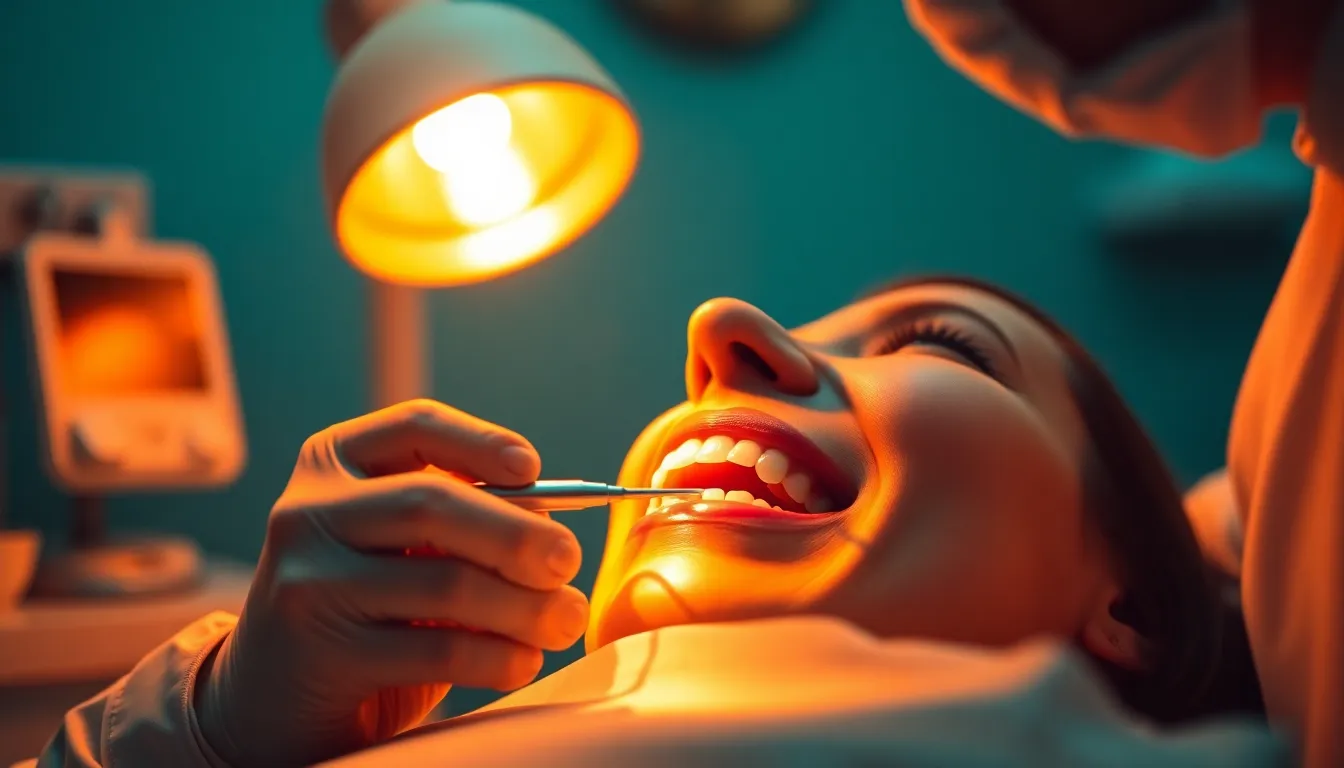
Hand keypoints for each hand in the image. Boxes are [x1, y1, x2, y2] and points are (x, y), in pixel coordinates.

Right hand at [195, 399, 587, 766]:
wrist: (272, 700)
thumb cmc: (364, 609)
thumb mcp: (401, 548)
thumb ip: (459, 521)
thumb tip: (551, 521)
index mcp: (332, 464)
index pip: (413, 426)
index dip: (480, 440)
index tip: (532, 468)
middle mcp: (308, 512)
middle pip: (433, 503)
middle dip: (518, 534)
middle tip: (569, 561)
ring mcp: (307, 582)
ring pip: (446, 583)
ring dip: (525, 606)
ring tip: (563, 621)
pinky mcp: (322, 654)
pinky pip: (437, 648)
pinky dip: (497, 656)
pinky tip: (523, 661)